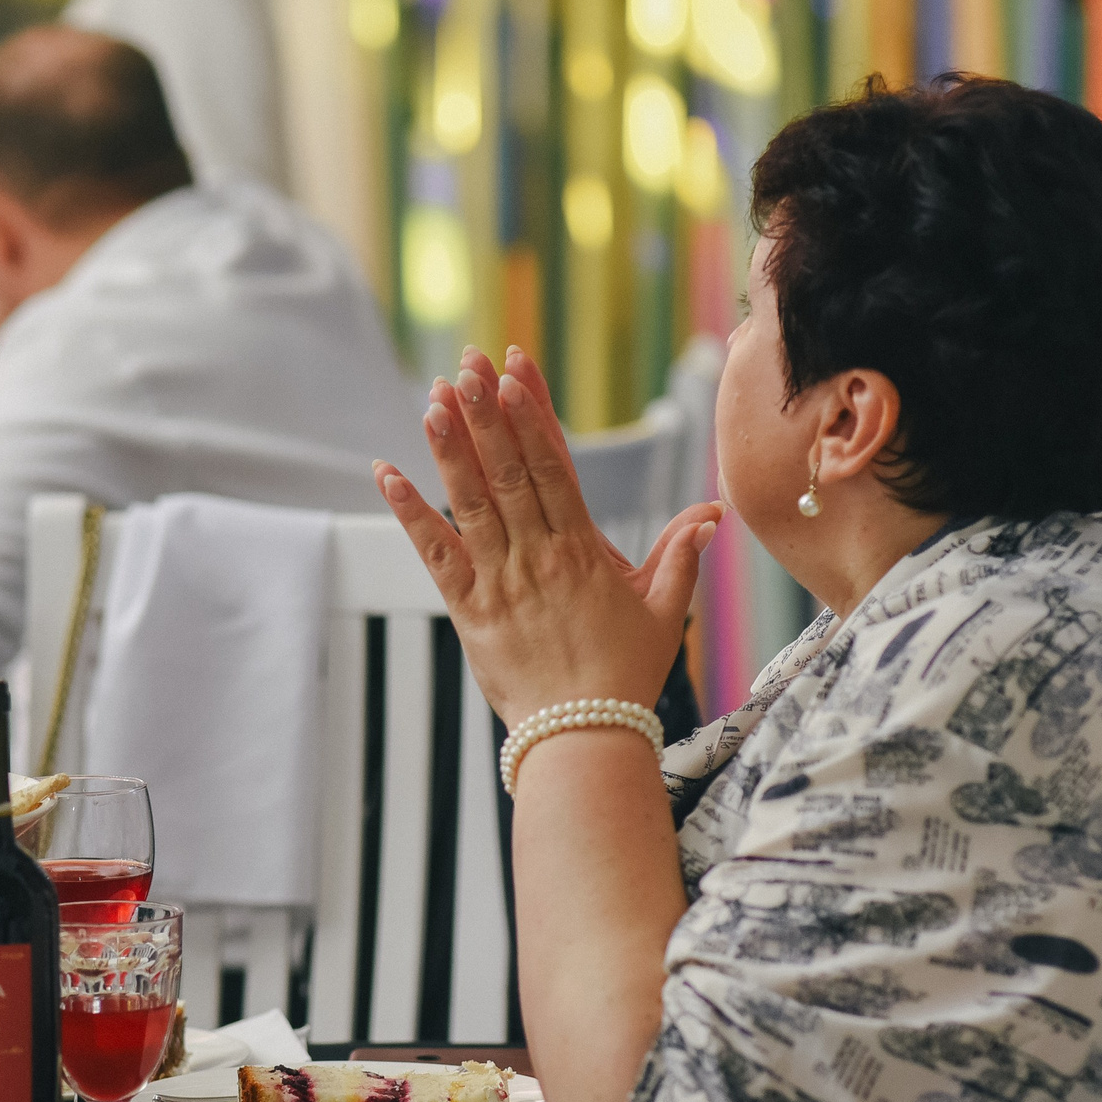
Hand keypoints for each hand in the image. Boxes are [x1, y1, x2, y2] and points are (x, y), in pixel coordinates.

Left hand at [373, 346, 719, 727]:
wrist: (583, 737)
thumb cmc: (626, 674)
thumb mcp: (667, 611)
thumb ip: (683, 555)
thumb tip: (713, 511)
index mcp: (583, 548)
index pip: (553, 465)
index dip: (532, 413)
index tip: (515, 369)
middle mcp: (539, 556)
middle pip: (509, 470)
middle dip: (488, 413)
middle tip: (468, 364)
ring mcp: (501, 581)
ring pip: (471, 502)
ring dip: (450, 449)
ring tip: (432, 399)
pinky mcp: (470, 610)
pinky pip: (435, 554)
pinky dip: (410, 514)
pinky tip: (387, 473)